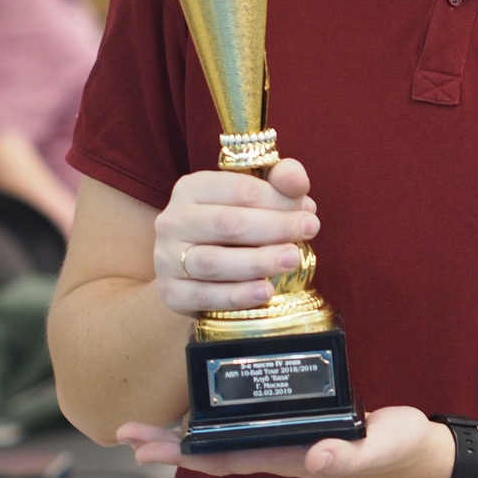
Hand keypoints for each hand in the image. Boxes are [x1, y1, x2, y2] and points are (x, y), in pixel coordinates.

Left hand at [116, 406, 456, 477]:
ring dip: (185, 429)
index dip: (183, 455)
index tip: (145, 448)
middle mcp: (277, 448)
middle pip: (210, 450)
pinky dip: (217, 411)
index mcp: (287, 456)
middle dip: (167, 443)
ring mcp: (284, 436)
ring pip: (223, 434)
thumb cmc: (393, 450)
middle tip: (122, 432)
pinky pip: (246, 419)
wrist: (413, 449)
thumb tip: (315, 459)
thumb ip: (348, 455)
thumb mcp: (374, 448)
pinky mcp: (295, 419)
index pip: (223, 458)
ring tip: (147, 420)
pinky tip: (202, 397)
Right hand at [154, 158, 318, 318]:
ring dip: (258, 261)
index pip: (238, 189)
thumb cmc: (230, 228)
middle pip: (227, 224)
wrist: (192, 272)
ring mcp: (167, 258)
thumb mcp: (253, 197)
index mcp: (191, 188)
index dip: (278, 199)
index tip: (307, 210)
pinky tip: (266, 291)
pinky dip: (237, 295)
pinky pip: (205, 296)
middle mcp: (173, 220)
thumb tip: (297, 183)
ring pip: (214, 262)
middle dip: (275, 227)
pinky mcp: (171, 292)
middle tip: (310, 230)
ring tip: (293, 259)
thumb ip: (280, 181)